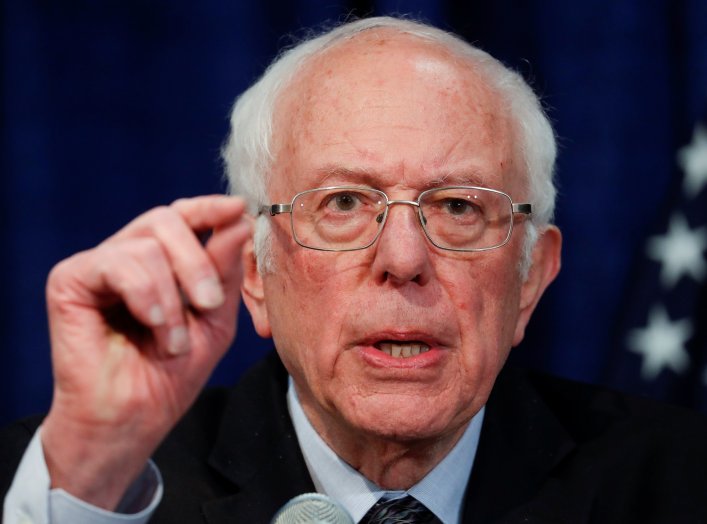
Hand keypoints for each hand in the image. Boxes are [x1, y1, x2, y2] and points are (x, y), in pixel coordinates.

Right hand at [40, 195, 251, 509]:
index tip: (239, 210)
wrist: (132, 420)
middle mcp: (127, 256)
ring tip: (173, 342)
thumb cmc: (171, 374)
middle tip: (209, 304)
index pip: (183, 216)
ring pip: (147, 245)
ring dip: (172, 298)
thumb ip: (225, 270)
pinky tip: (152, 325)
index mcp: (160, 261)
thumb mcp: (214, 318)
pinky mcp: (70, 280)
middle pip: (167, 219)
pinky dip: (145, 295)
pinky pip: (117, 263)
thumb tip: (239, 218)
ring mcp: (98, 266)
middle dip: (197, 262)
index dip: (210, 208)